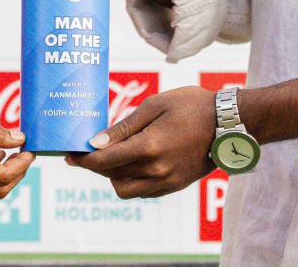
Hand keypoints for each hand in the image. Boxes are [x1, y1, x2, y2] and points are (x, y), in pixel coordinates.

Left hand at [66, 86, 216, 198]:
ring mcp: (166, 182)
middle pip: (110, 176)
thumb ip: (124, 127)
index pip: (103, 161)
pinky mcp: (175, 186)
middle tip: (86, 152)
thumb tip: (96, 142)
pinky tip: (132, 163)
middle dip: (94, 166)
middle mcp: (156, 171)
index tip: (69, 153)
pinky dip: (131, 181)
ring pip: (125, 190)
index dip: (83, 159)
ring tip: (111, 156)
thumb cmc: (191, 106)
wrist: (228, 123)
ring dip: (112, 176)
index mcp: (148, 148)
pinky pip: (143, 191)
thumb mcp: (154, 105)